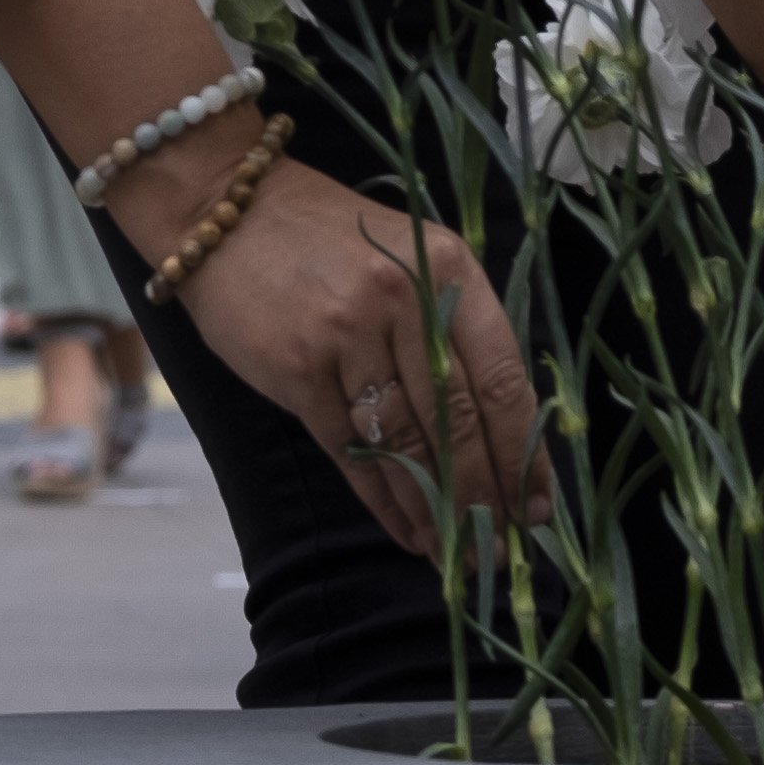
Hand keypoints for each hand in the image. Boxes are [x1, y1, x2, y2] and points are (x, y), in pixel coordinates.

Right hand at [136, 127, 549, 552]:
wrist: (227, 209)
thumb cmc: (331, 240)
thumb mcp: (411, 257)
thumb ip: (453, 327)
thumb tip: (499, 431)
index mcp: (449, 268)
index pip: (502, 378)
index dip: (522, 453)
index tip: (536, 507)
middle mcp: (404, 300)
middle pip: (457, 422)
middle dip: (483, 498)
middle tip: (499, 550)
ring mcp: (347, 336)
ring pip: (405, 445)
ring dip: (434, 510)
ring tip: (456, 556)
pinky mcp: (297, 370)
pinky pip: (351, 452)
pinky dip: (382, 500)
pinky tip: (405, 530)